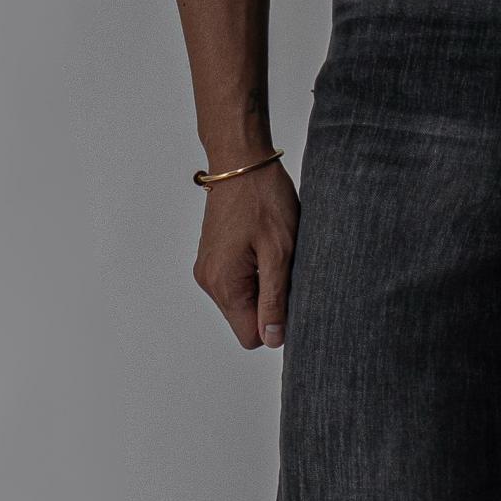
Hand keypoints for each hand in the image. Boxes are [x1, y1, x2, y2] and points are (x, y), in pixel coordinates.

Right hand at [193, 161, 299, 348]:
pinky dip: (256, 271)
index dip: (276, 323)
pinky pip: (238, 281)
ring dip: (265, 284)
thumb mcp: (280, 252)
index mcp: (224, 284)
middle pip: (245, 319)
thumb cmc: (264, 199)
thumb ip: (275, 300)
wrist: (241, 161)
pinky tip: (265, 245)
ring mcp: (209, 268)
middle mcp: (209, 281)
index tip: (292, 294)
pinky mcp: (214, 256)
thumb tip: (273, 339)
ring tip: (275, 252)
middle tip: (286, 267)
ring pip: (243, 300)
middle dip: (271, 302)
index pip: (250, 336)